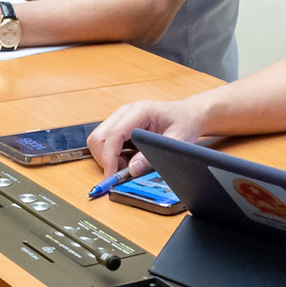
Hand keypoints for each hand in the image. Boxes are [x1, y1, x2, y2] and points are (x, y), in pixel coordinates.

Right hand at [88, 98, 207, 177]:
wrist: (187, 114)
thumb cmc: (184, 123)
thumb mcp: (176, 142)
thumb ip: (153, 156)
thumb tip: (133, 168)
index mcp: (140, 111)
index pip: (114, 134)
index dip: (109, 157)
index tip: (112, 175)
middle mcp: (126, 111)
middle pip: (99, 136)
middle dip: (105, 159)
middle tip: (122, 172)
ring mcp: (120, 116)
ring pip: (98, 139)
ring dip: (106, 157)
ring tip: (125, 165)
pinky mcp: (119, 123)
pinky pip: (104, 139)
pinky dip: (109, 153)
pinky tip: (125, 158)